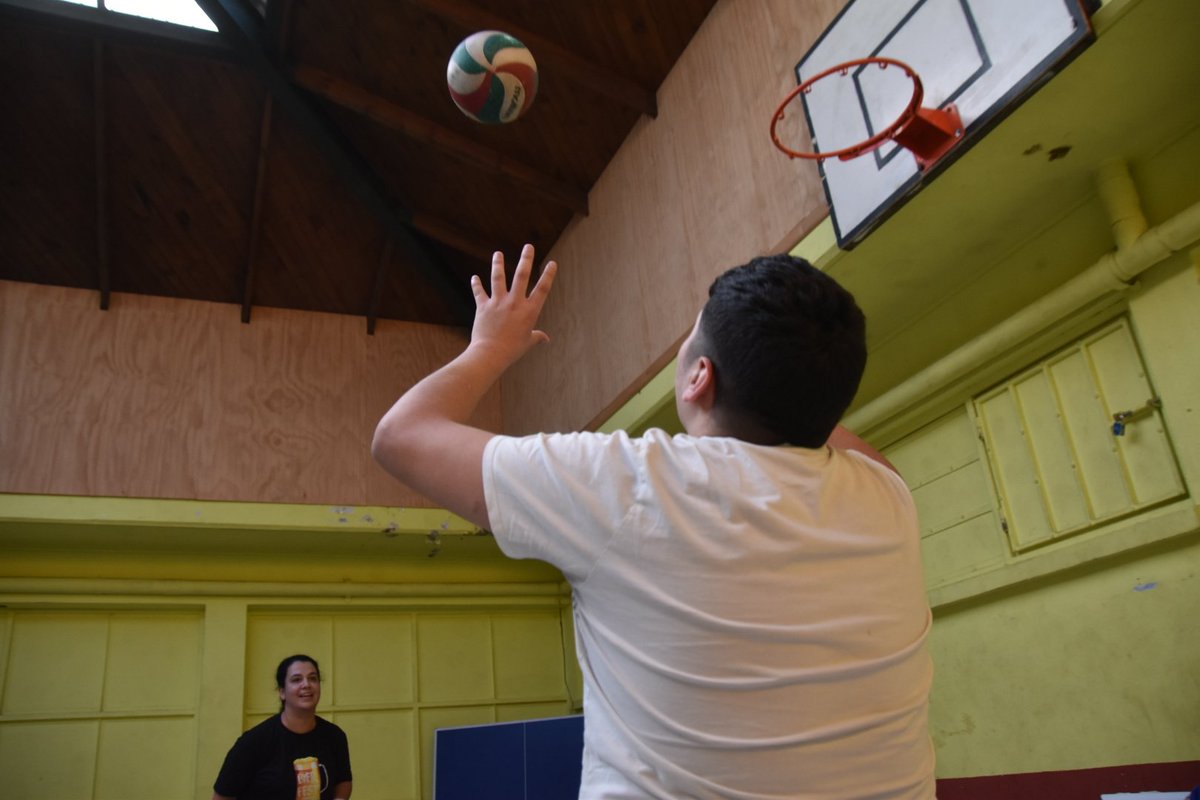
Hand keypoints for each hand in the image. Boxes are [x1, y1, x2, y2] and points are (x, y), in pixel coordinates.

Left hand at [468, 244, 556, 367]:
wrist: (491, 354)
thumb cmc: (512, 350)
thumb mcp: (527, 342)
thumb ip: (537, 337)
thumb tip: (546, 339)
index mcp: (529, 311)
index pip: (542, 289)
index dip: (548, 275)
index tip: (552, 263)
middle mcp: (515, 303)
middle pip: (521, 276)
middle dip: (526, 259)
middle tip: (528, 247)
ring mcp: (498, 303)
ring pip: (498, 278)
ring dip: (498, 264)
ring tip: (498, 253)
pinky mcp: (483, 306)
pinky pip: (479, 292)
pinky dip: (476, 284)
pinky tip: (474, 277)